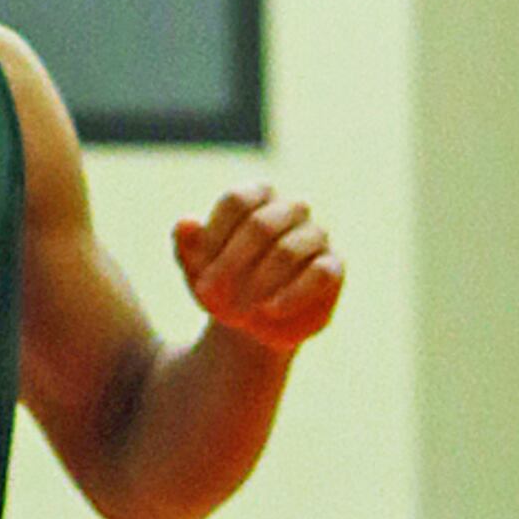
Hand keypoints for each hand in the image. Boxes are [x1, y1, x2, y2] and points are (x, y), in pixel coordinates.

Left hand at [174, 187, 341, 355]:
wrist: (253, 322)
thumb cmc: (223, 284)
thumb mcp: (198, 268)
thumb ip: (187, 245)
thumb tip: (185, 223)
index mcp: (258, 195)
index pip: (236, 201)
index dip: (214, 237)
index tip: (198, 272)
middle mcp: (291, 208)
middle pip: (260, 225)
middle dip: (230, 264)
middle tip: (209, 294)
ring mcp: (316, 235)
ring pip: (288, 250)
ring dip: (257, 283)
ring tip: (236, 311)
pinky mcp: (333, 266)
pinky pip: (320, 274)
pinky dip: (292, 294)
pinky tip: (269, 311)